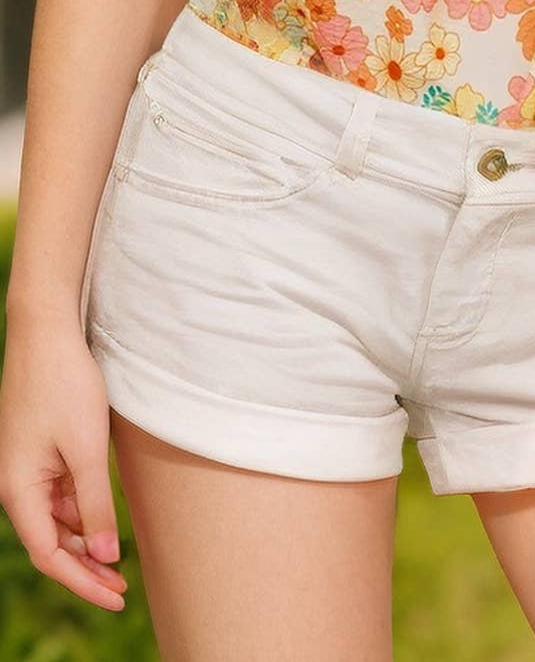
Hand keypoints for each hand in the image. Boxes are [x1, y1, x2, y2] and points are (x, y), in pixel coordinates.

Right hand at [0, 314, 128, 611]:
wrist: (48, 333)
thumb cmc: (65, 386)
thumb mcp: (87, 449)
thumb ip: (96, 505)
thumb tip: (106, 557)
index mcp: (18, 490)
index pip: (49, 555)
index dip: (83, 582)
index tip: (116, 596)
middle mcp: (16, 485)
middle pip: (51, 542)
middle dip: (86, 568)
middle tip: (122, 589)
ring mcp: (26, 468)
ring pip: (56, 520)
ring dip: (86, 541)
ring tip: (118, 562)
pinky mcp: (39, 452)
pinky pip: (59, 495)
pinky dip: (82, 511)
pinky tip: (105, 520)